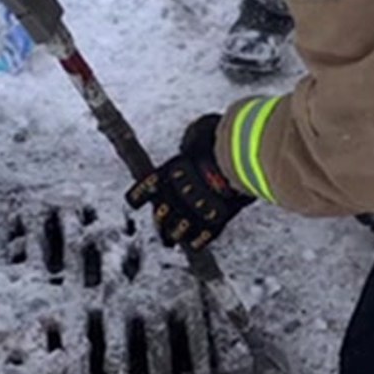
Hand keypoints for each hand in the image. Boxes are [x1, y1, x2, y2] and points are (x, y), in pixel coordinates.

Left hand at [126, 114, 255, 250]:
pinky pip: (202, 238)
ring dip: (174, 236)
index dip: (138, 197)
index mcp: (168, 174)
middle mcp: (176, 196)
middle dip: (159, 223)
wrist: (238, 156)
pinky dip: (198, 241)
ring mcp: (195, 211)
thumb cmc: (219, 139)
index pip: (142, 192)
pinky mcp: (215, 221)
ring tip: (174, 240)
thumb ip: (192, 140)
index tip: (135, 202)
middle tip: (160, 227)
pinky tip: (196, 243)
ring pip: (176, 233)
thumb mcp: (200, 130)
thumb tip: (194, 138)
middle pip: (159, 217)